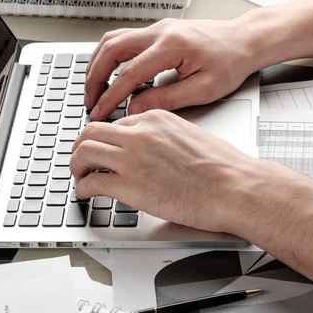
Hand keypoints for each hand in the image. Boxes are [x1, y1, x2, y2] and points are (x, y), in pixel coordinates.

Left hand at [70, 110, 255, 231]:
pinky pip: (93, 182)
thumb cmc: (224, 167)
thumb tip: (154, 151)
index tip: (106, 148)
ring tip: (80, 176)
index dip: (107, 138)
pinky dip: (83, 188)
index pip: (118, 122)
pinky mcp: (131, 186)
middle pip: (92, 131)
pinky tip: (87, 193)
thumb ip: (167, 137)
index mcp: (158, 119)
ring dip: (77, 165)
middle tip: (82, 159)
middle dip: (81, 146)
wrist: (235, 187)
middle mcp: (141, 134)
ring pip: (84, 152)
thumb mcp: (192, 137)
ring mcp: (134, 159)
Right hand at [85, 18, 259, 120]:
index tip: (100, 113)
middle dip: (95, 77)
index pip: (130, 74)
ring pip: (114, 40)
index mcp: (171, 46)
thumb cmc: (231, 63)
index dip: (111, 96)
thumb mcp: (203, 89)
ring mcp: (158, 28)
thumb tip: (136, 109)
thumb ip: (167, 99)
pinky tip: (111, 72)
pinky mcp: (160, 31)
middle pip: (111, 49)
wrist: (244, 40)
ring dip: (99, 63)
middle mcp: (160, 31)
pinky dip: (111, 56)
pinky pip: (125, 39)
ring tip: (95, 88)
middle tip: (90, 101)